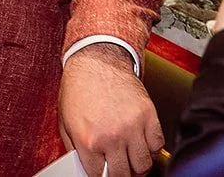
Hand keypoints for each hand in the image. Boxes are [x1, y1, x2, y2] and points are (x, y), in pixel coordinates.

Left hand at [59, 43, 163, 176]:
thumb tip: (83, 167)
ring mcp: (132, 126)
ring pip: (143, 164)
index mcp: (88, 140)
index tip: (102, 174)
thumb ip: (75, 148)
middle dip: (119, 174)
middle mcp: (112, 136)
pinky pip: (157, 144)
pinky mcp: (148, 115)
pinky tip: (141, 143)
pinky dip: (151, 148)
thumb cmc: (80, 85)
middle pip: (122, 175)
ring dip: (137, 165)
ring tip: (130, 158)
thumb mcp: (66, 121)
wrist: (96, 58)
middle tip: (117, 169)